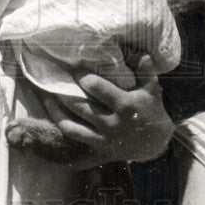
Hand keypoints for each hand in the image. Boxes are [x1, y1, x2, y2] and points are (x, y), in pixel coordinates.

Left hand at [40, 54, 172, 168]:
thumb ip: (146, 70)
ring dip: (57, 114)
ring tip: (47, 100)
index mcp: (124, 104)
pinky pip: (77, 151)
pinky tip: (50, 137)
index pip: (97, 88)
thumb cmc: (152, 110)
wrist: (156, 143)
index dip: (81, 76)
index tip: (70, 66)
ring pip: (72, 127)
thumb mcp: (152, 89)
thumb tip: (141, 53)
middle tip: (50, 80)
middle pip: (80, 107)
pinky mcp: (100, 151)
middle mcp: (112, 123)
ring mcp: (104, 138)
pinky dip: (63, 149)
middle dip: (63, 93)